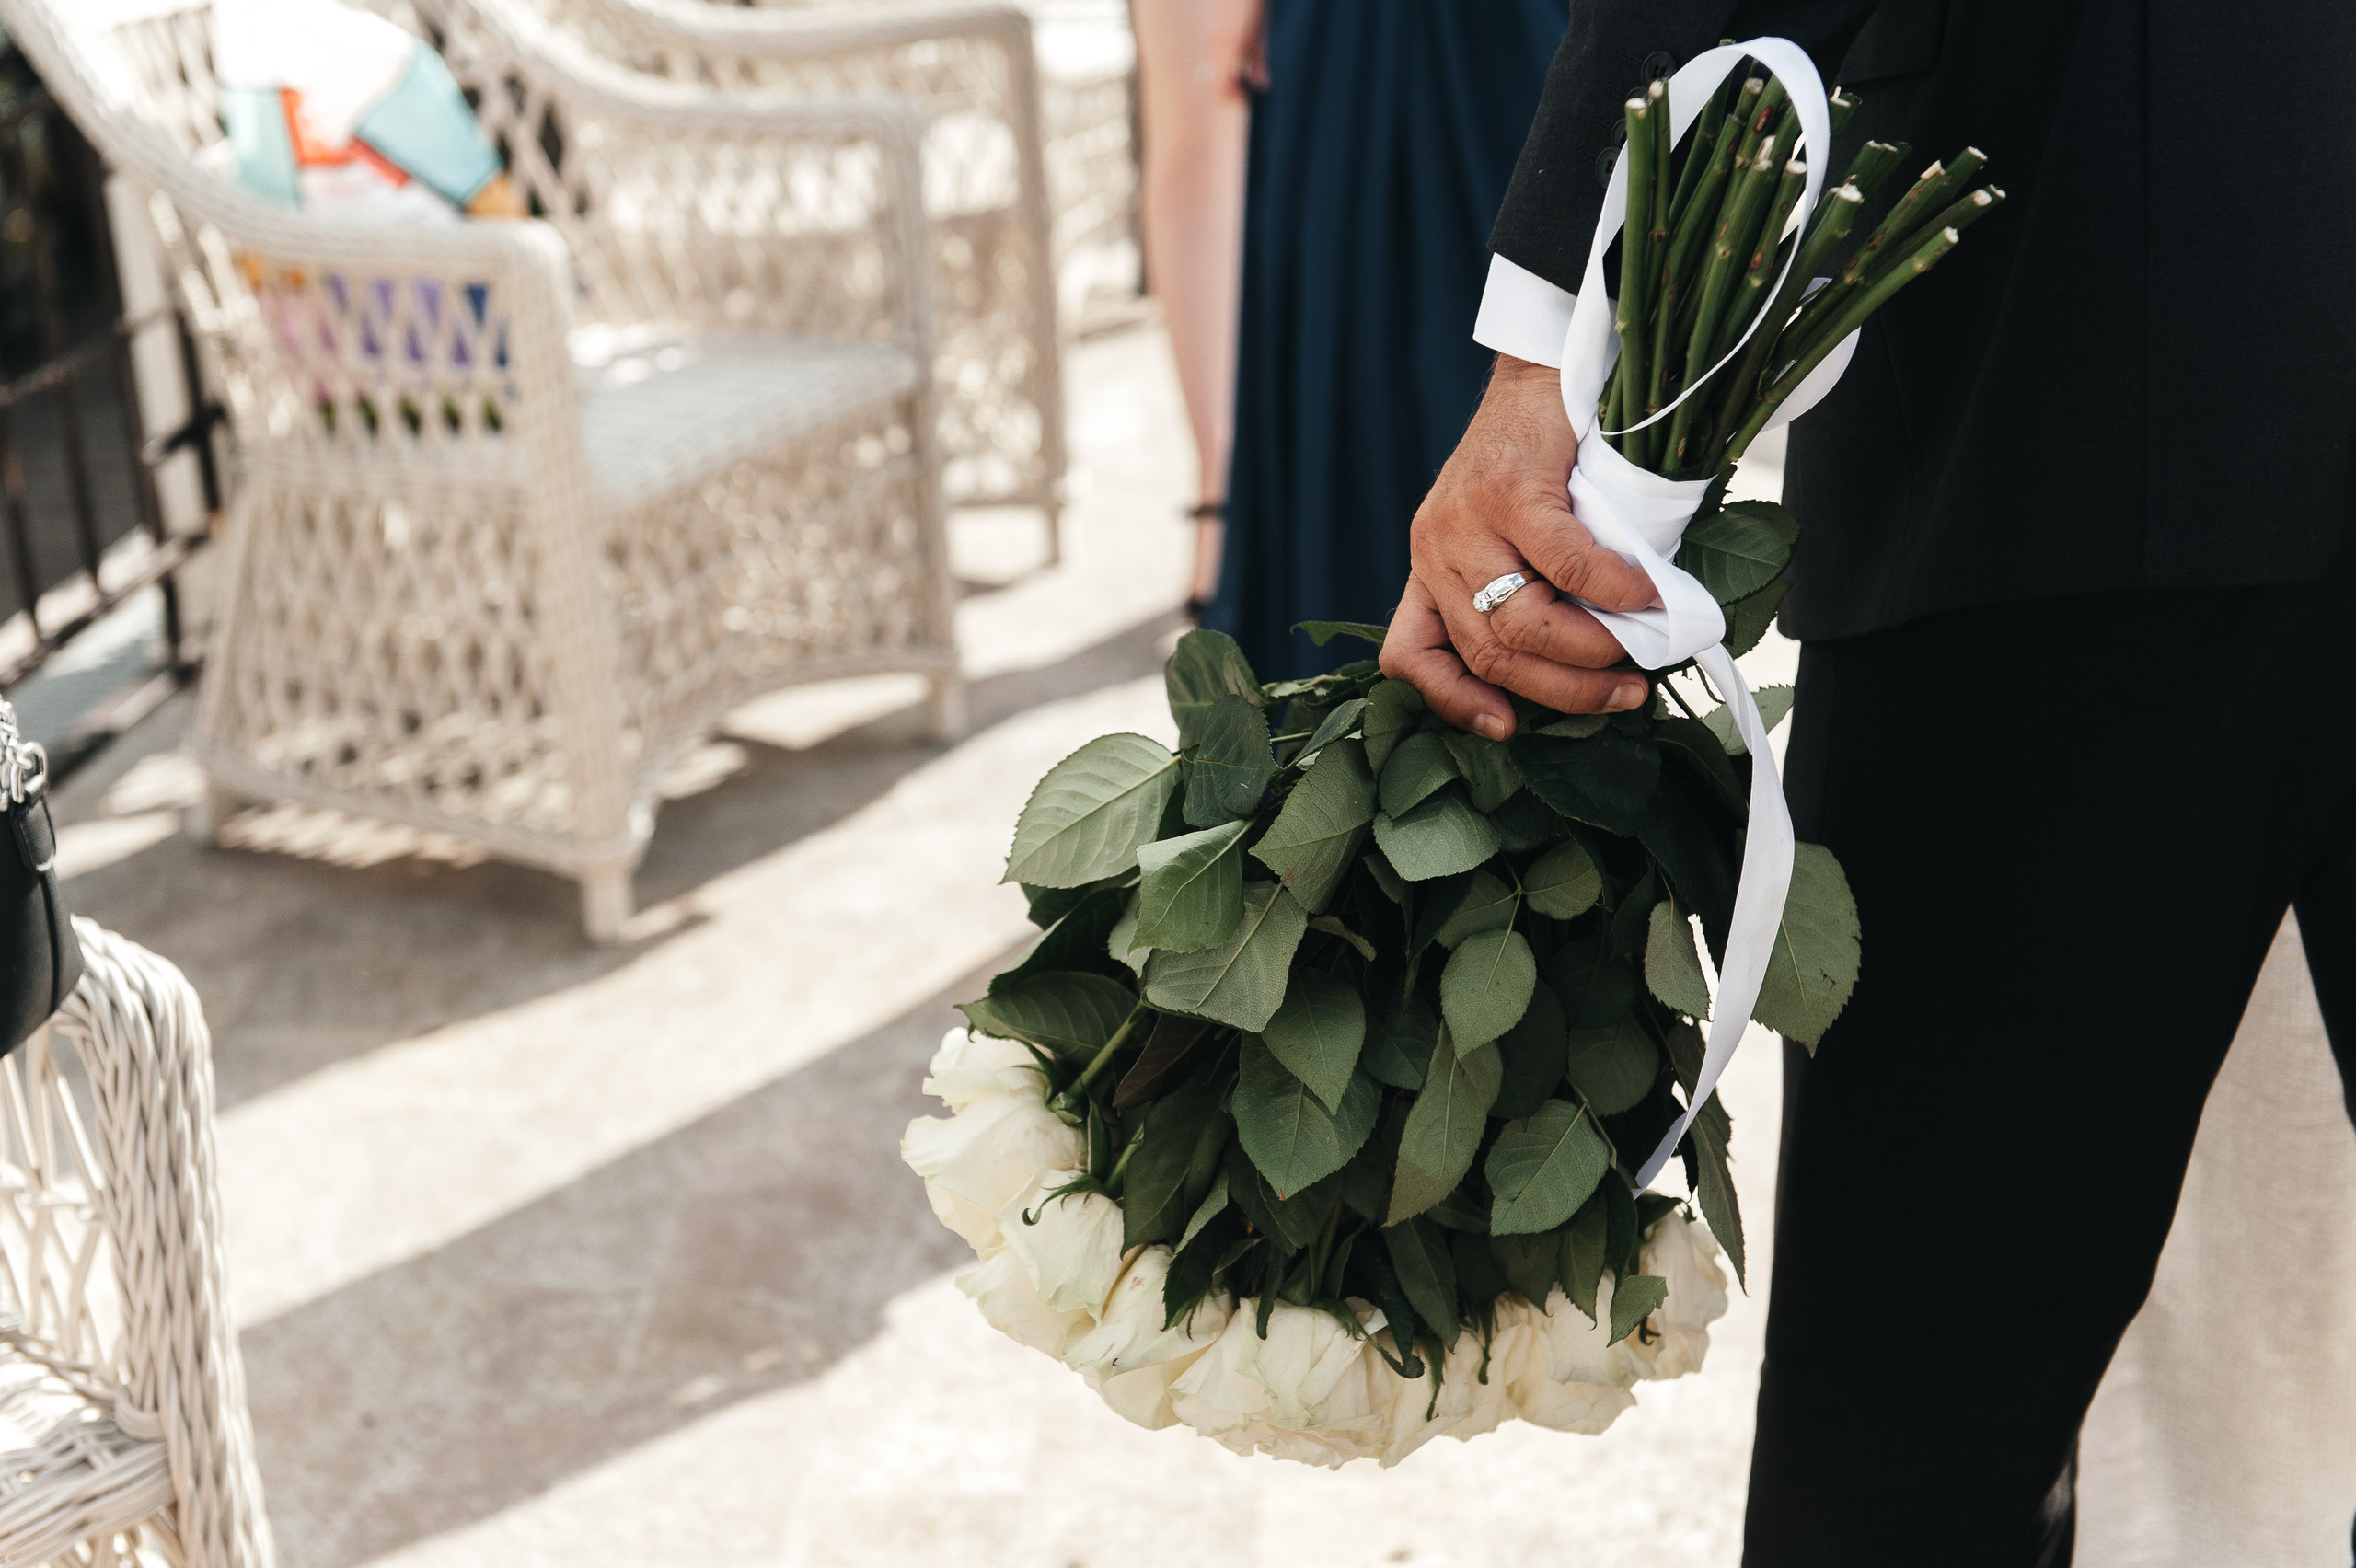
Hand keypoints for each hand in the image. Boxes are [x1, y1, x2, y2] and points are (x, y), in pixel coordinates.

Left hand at [1380, 354, 1657, 737]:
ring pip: (1521, 621)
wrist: (1543, 370)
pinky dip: (1612, 589)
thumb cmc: (1539, 460)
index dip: (1453, 703)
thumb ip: (1524, 590)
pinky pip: (1563, 563)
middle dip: (1563, 690)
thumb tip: (1592, 662)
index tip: (1506, 730)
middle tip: (1625, 695)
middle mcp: (1436, 550)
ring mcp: (1466, 522)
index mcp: (1430, 568)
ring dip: (1590, 649)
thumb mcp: (1506, 534)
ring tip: (1639, 652)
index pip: (1410, 655)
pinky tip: (1645, 593)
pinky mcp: (1510, 491)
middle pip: (1488, 653)